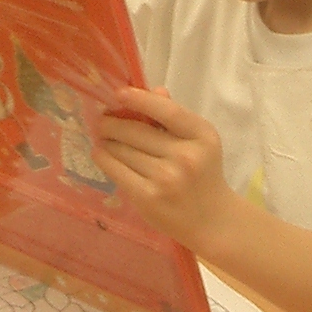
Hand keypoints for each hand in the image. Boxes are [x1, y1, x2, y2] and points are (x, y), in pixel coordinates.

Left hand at [90, 87, 236, 252]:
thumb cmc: (202, 173)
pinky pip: (116, 170)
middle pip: (135, 130)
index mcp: (202, 136)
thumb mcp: (199, 141)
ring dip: (107, 141)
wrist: (211, 220)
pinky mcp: (148, 198)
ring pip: (122, 150)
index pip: (167, 111)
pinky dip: (103, 158)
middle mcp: (186, 156)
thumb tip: (154, 91)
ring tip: (103, 138)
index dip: (140, 99)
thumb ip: (176, 116)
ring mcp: (166, 178)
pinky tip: (100, 153)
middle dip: (112, 123)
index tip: (120, 93)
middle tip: (103, 121)